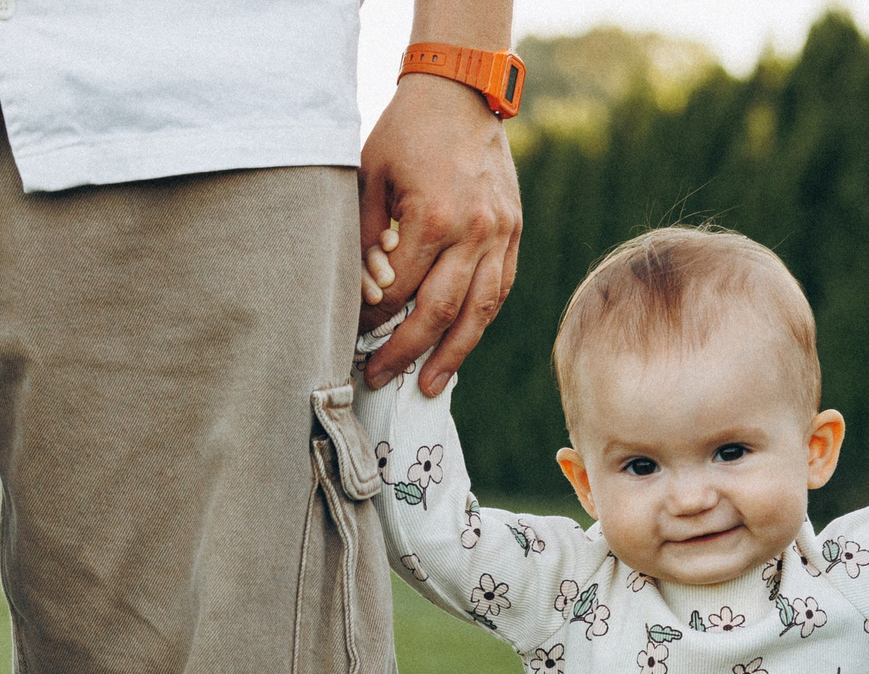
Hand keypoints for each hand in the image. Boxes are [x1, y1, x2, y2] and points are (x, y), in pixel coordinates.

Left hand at [358, 72, 522, 393]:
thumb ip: (367, 237)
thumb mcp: (372, 176)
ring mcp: (501, 234)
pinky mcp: (514, 232)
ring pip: (479, 312)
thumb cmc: (407, 132)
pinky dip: (479, 321)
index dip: (374, 320)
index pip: (401, 291)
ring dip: (453, 354)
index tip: (354, 336)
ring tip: (430, 385)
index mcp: (435, 217)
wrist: (461, 93)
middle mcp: (475, 232)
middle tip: (380, 377)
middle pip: (441, 313)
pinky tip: (460, 343)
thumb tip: (366, 294)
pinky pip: (499, 289)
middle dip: (408, 353)